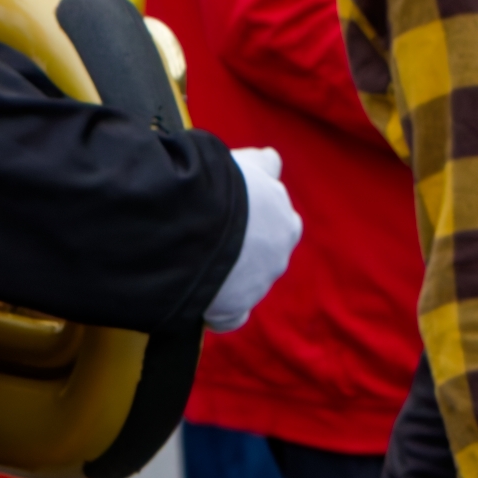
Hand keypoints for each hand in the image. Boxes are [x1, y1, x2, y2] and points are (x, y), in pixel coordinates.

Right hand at [204, 145, 302, 330]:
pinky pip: (228, 317)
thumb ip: (260, 165)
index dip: (255, 221)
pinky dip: (216, 312)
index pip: (278, 226)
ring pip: (246, 284)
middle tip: (207, 237)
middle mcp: (278, 253)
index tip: (229, 215)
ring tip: (193, 260)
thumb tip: (270, 159)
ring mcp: (259, 282)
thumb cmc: (220, 181)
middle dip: (243, 250)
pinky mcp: (235, 307)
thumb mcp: (245, 163)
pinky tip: (199, 300)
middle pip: (263, 257)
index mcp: (285, 220)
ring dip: (226, 276)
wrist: (199, 213)